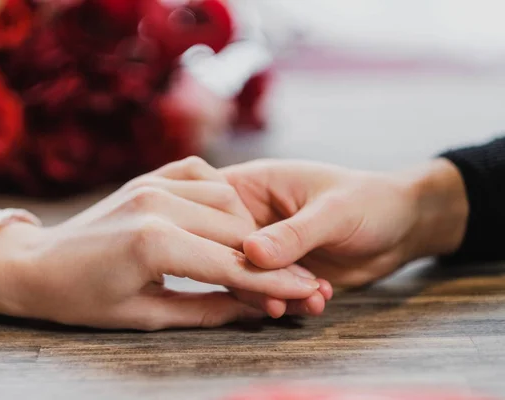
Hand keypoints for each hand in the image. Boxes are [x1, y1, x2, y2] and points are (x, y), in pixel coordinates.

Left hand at [0, 157, 322, 330]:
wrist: (38, 264)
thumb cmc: (84, 300)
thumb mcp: (147, 316)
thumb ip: (208, 309)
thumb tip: (258, 308)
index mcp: (153, 243)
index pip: (231, 265)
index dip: (274, 282)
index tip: (308, 292)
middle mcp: (157, 203)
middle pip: (238, 231)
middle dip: (270, 259)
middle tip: (296, 280)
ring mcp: (153, 182)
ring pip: (227, 199)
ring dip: (249, 228)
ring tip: (258, 257)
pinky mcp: (150, 175)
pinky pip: (204, 175)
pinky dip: (224, 197)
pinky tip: (227, 218)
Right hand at [223, 159, 468, 287]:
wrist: (403, 227)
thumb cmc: (370, 202)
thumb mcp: (333, 213)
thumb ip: (294, 233)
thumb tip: (251, 253)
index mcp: (255, 184)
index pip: (210, 204)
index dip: (210, 232)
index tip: (225, 261)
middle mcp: (252, 215)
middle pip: (223, 248)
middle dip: (247, 277)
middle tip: (277, 297)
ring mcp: (265, 245)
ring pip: (245, 276)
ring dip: (272, 294)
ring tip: (308, 301)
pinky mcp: (281, 270)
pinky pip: (269, 291)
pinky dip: (290, 302)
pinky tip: (318, 302)